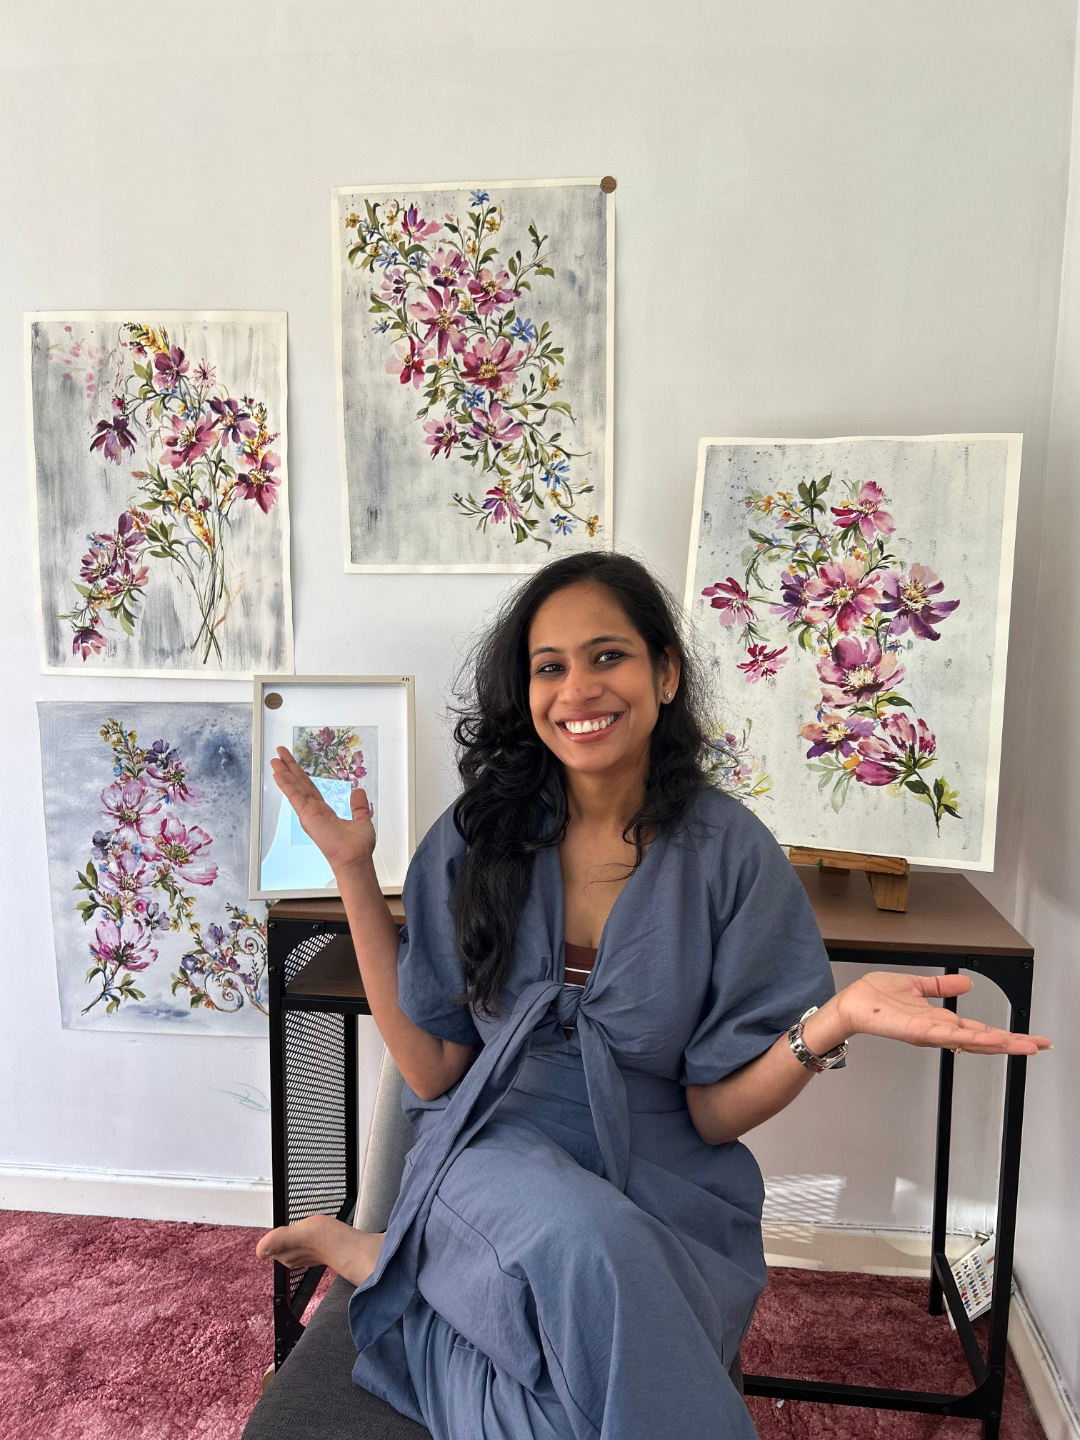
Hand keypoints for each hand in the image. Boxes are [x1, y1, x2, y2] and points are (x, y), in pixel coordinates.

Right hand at [270, 746, 375, 875]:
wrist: (355, 858)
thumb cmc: (357, 847)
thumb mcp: (362, 820)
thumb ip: (358, 806)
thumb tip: (358, 790)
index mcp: (324, 811)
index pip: (309, 787)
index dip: (300, 774)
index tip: (292, 762)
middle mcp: (313, 811)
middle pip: (299, 784)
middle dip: (289, 768)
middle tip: (279, 753)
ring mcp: (308, 813)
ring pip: (294, 788)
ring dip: (284, 773)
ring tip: (274, 760)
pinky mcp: (307, 816)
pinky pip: (295, 797)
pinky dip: (286, 785)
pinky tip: (278, 774)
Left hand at [807, 972, 1050, 1056]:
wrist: (851, 1003)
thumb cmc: (875, 998)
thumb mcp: (916, 986)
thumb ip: (940, 985)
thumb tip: (966, 981)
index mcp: (941, 1020)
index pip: (980, 1029)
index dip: (1006, 1034)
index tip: (1031, 1039)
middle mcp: (940, 1031)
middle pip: (983, 1039)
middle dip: (1013, 1043)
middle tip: (1041, 1046)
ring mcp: (931, 1034)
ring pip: (972, 1040)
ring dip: (999, 1043)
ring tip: (1024, 1046)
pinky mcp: (918, 1032)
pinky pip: (949, 1036)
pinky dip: (971, 1038)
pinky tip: (990, 1039)